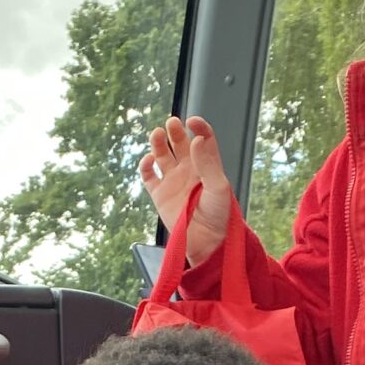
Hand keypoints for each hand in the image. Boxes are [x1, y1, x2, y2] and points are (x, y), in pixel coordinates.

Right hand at [138, 114, 232, 266]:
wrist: (207, 242)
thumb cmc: (219, 215)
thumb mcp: (218, 187)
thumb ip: (207, 162)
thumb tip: (196, 139)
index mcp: (207, 165)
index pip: (202, 138)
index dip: (198, 126)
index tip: (192, 122)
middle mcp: (189, 170)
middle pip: (180, 142)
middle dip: (175, 131)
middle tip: (172, 124)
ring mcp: (173, 181)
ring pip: (162, 154)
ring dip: (158, 142)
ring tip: (157, 134)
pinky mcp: (159, 194)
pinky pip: (148, 175)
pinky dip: (145, 165)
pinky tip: (149, 161)